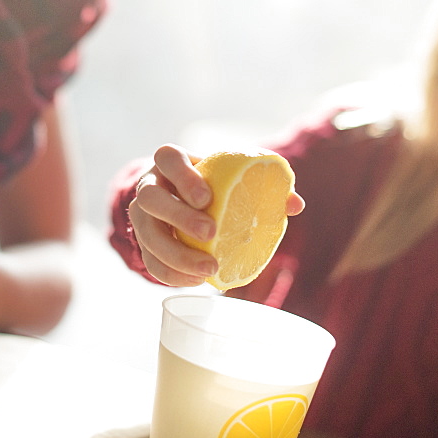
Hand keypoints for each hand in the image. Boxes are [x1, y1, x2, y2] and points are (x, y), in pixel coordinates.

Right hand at [128, 144, 303, 286]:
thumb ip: (265, 185)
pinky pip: (150, 261)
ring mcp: (143, 216)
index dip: (183, 176)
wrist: (184, 200)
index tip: (207, 198)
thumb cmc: (216, 185)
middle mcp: (150, 186)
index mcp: (171, 162)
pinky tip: (197, 281)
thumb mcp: (236, 176)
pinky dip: (172, 274)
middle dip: (179, 217)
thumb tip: (295, 204)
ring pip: (145, 234)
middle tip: (211, 234)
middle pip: (149, 197)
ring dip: (176, 255)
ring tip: (209, 269)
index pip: (167, 157)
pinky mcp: (143, 243)